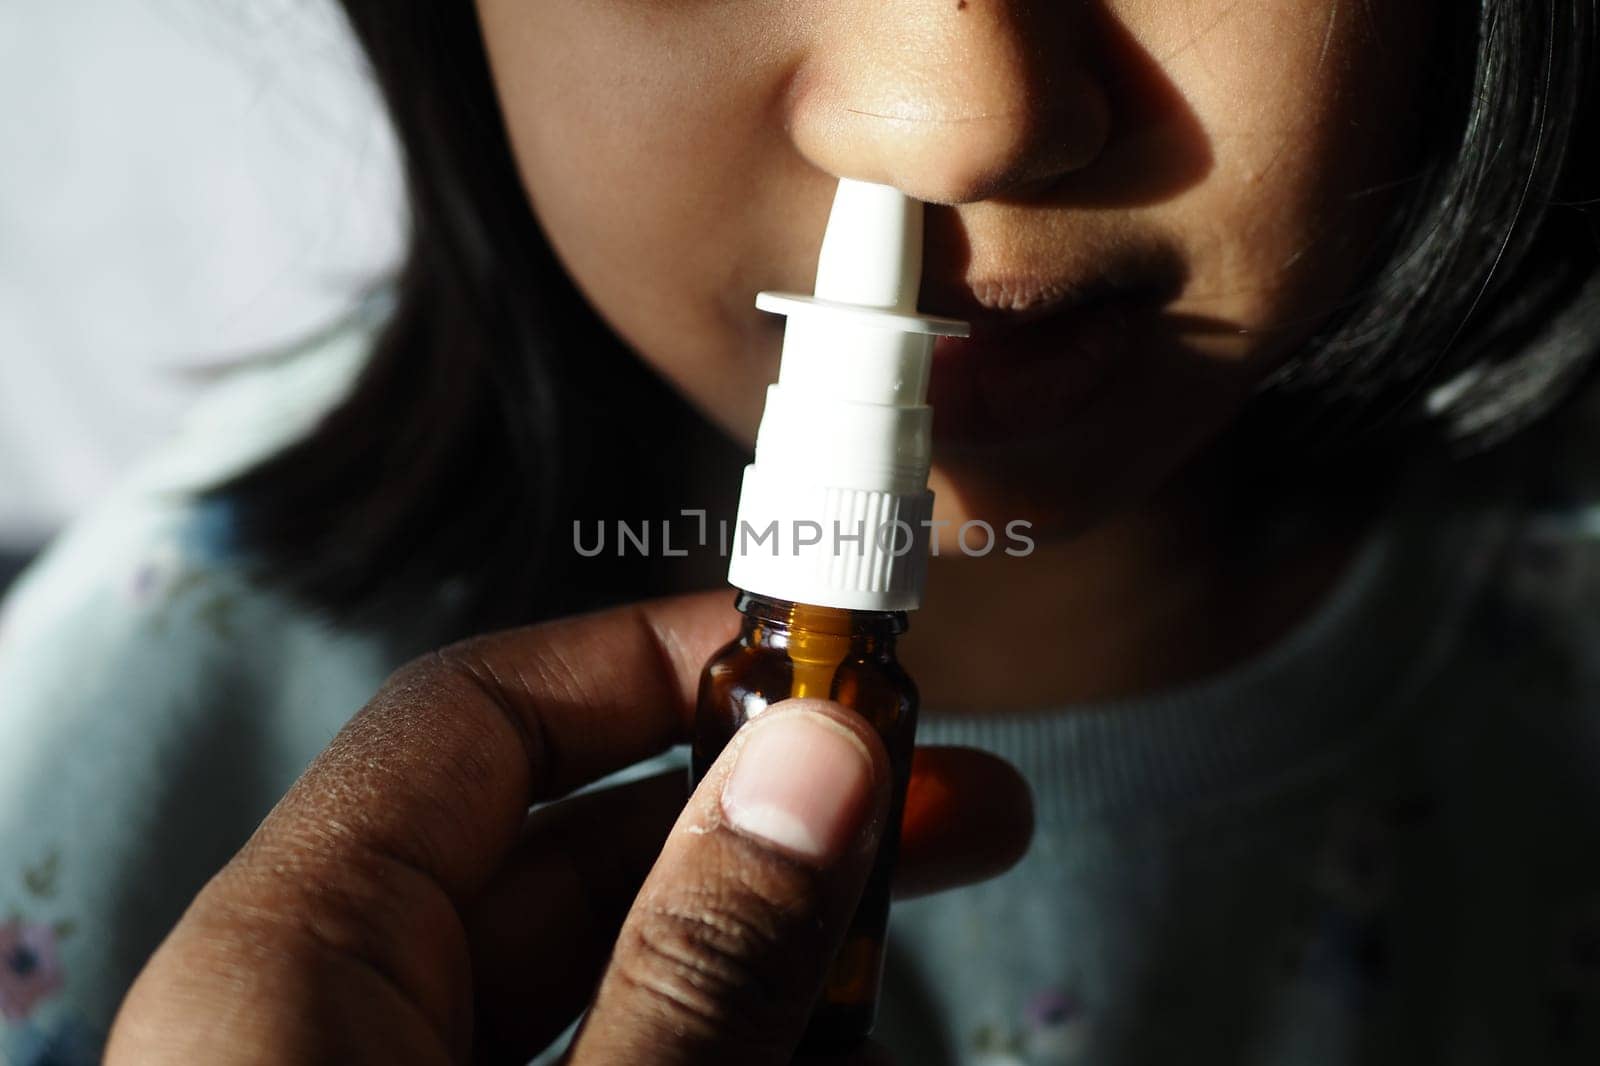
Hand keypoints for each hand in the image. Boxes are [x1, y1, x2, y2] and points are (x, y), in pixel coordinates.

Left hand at [105, 590, 1032, 1063]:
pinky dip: (719, 1038)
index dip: (664, 654)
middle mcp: (328, 1014)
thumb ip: (692, 962)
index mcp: (289, 962)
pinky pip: (604, 1055)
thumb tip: (823, 757)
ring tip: (915, 958)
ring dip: (777, 956)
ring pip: (614, 972)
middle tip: (956, 805)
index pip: (481, 712)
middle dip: (780, 821)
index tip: (831, 657)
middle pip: (579, 847)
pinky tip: (831, 1043)